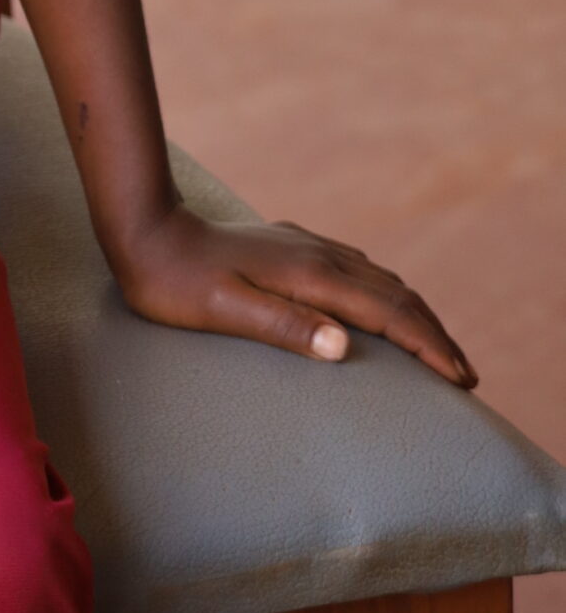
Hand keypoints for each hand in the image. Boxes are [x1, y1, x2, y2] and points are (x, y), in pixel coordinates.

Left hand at [109, 203, 476, 388]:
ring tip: (436, 346)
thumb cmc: (177, 284)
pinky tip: (380, 303)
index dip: (430, 347)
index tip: (462, 381)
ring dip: (414, 312)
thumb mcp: (226, 312)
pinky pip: (356, 268)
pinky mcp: (290, 245)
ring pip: (380, 278)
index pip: (390, 314)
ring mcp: (305, 246)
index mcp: (311, 276)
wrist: (146, 231)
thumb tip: (344, 346)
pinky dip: (385, 292)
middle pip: (396, 295)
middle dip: (435, 334)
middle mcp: (317, 255)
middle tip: (466, 375)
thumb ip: (285, 327)